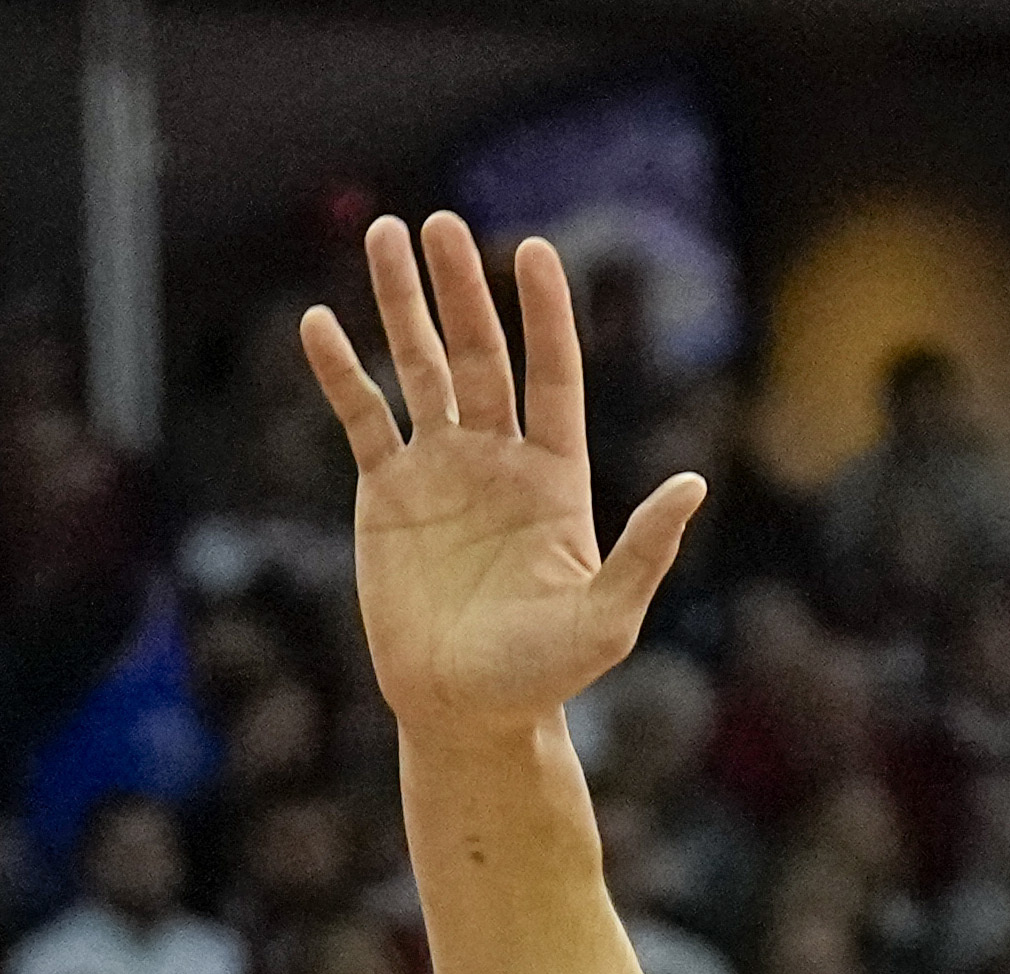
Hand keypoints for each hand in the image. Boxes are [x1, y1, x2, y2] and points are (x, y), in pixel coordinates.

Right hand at [300, 213, 704, 744]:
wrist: (464, 712)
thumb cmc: (543, 675)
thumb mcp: (606, 618)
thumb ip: (644, 549)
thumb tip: (691, 483)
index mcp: (556, 478)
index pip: (552, 377)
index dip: (544, 315)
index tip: (534, 251)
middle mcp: (498, 460)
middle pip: (482, 355)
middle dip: (461, 290)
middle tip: (441, 225)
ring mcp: (439, 471)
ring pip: (421, 369)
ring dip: (402, 306)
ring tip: (387, 236)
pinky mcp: (385, 494)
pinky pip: (362, 419)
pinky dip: (340, 372)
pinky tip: (318, 322)